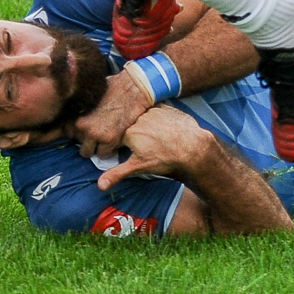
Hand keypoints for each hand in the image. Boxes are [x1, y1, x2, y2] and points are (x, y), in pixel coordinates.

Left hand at [72, 71, 156, 158]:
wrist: (131, 90)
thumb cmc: (111, 89)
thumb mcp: (88, 96)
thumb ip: (79, 109)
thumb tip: (74, 117)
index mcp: (74, 112)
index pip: (65, 131)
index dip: (76, 132)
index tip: (84, 130)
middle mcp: (81, 124)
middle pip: (76, 142)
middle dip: (85, 140)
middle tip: (96, 133)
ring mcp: (94, 133)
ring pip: (87, 152)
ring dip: (94, 148)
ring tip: (103, 138)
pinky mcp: (109, 140)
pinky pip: (103, 155)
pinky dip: (108, 150)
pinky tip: (113, 140)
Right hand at [97, 106, 212, 191]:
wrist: (192, 146)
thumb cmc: (165, 157)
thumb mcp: (139, 167)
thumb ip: (117, 173)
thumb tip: (100, 185)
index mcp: (128, 132)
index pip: (116, 137)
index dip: (120, 145)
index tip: (127, 152)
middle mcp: (137, 118)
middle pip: (129, 126)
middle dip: (134, 136)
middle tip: (147, 147)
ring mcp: (152, 111)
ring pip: (142, 117)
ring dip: (146, 126)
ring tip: (157, 139)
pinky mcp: (165, 108)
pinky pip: (157, 112)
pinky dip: (159, 119)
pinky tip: (165, 129)